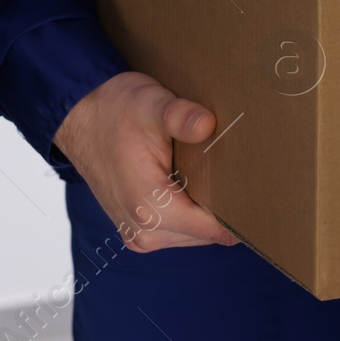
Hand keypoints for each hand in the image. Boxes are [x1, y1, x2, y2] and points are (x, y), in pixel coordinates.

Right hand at [53, 71, 238, 250]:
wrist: (79, 117)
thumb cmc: (114, 111)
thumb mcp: (151, 105)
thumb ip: (180, 116)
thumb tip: (207, 124)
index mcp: (149, 208)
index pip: (213, 230)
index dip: (239, 213)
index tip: (260, 193)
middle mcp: (143, 231)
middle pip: (208, 235)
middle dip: (225, 210)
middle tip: (243, 177)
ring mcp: (139, 234)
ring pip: (195, 235)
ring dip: (207, 212)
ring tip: (216, 178)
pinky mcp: (138, 229)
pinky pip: (179, 231)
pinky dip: (191, 212)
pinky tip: (196, 184)